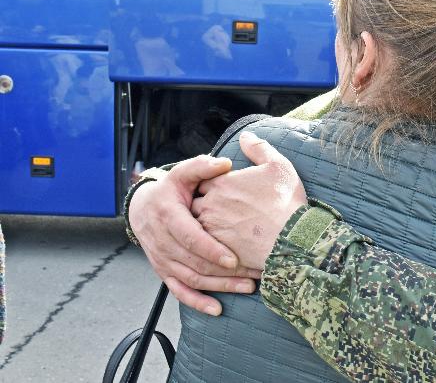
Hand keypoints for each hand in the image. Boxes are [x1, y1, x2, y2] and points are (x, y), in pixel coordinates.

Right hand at [129, 156, 261, 315]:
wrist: (143, 207)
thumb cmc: (172, 188)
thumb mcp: (183, 172)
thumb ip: (202, 167)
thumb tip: (225, 163)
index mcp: (168, 215)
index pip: (190, 237)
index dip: (211, 249)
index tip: (233, 258)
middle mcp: (163, 241)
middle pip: (195, 262)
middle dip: (225, 272)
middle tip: (255, 273)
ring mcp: (163, 259)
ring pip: (191, 279)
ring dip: (219, 287)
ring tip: (248, 287)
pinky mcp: (164, 271)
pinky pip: (179, 291)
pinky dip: (197, 302)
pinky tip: (218, 309)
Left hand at [192, 132, 307, 269]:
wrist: (291, 237)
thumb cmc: (285, 200)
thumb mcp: (277, 166)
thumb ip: (258, 148)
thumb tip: (244, 135)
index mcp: (221, 183)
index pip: (203, 181)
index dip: (214, 186)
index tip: (225, 191)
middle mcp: (211, 205)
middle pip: (197, 204)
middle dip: (205, 206)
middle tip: (221, 211)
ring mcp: (211, 229)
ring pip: (198, 226)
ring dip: (206, 226)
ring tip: (222, 229)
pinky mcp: (216, 250)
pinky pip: (205, 246)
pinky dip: (211, 245)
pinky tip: (224, 245)